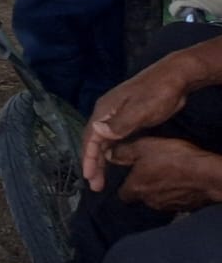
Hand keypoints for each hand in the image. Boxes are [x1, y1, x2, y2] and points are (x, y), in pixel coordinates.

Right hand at [84, 52, 200, 189]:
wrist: (175, 76)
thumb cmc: (158, 94)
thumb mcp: (140, 110)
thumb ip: (118, 123)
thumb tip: (96, 134)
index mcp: (104, 110)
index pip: (90, 138)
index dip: (88, 158)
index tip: (88, 177)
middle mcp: (106, 113)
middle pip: (94, 141)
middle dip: (93, 163)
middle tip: (95, 185)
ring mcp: (117, 115)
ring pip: (104, 141)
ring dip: (101, 160)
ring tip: (101, 179)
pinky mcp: (128, 118)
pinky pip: (114, 139)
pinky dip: (111, 152)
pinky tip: (114, 162)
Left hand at [107, 137, 220, 210]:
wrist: (208, 174)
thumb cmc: (173, 158)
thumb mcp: (144, 147)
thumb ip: (123, 152)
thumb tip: (108, 155)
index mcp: (136, 189)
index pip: (122, 194)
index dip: (123, 185)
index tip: (127, 176)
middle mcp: (150, 202)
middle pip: (139, 197)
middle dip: (141, 187)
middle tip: (148, 173)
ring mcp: (168, 206)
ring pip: (156, 199)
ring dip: (158, 190)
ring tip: (164, 176)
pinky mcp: (184, 207)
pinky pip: (173, 201)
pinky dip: (172, 193)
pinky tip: (178, 182)